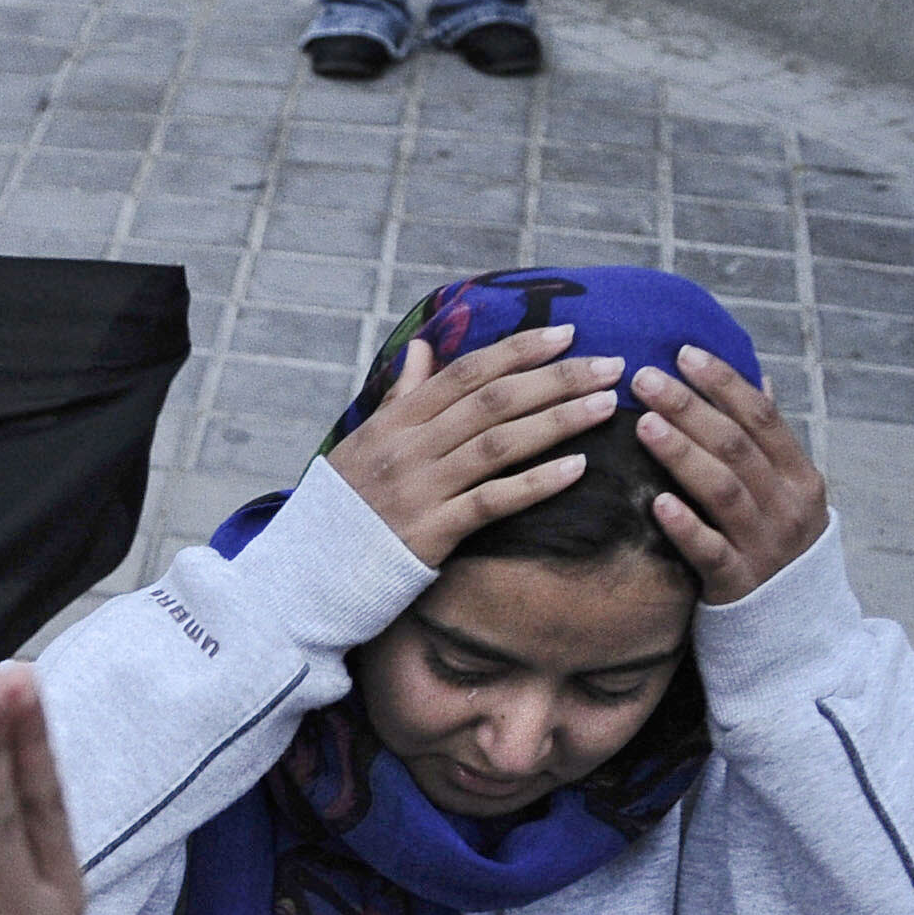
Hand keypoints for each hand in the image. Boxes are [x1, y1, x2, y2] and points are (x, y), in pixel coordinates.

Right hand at [320, 325, 626, 566]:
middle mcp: (407, 449)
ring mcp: (418, 490)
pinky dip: (536, 483)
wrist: (301, 581)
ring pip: (500, 444)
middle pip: (494, 401)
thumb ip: (399, 397)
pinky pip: (491, 501)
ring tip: (607, 406)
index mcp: (394, 422)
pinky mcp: (428, 535)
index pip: (466, 373)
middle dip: (558, 378)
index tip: (568, 334)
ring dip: (559, 420)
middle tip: (612, 366)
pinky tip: (577, 469)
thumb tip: (420, 348)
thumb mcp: (361, 445)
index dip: (520, 350)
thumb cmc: (339, 512)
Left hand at [634, 343, 827, 603]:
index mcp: (800, 476)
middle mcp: (788, 505)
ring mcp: (765, 545)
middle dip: (689, 407)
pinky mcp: (738, 584)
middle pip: (737, 445)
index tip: (683, 352)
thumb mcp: (788, 495)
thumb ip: (771, 443)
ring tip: (644, 424)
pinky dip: (685, 525)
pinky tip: (656, 503)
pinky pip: (710, 551)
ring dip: (682, 454)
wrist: (795, 631)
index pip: (762, 416)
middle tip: (643, 378)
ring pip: (723, 490)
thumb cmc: (777, 549)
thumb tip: (762, 381)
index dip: (723, 382)